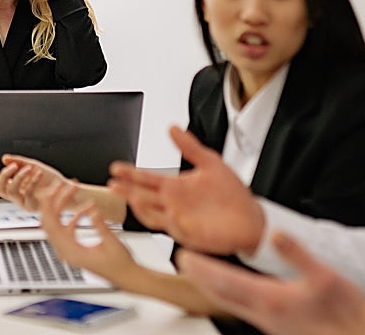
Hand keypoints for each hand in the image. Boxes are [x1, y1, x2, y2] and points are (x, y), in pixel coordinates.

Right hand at [0, 154, 68, 210]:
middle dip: (3, 175)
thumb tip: (4, 158)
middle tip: (13, 166)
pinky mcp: (33, 205)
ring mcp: (24, 202)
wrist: (66, 189)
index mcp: (15, 187)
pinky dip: (32, 180)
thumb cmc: (51, 179)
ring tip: (28, 168)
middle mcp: (17, 196)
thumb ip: (19, 162)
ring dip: (18, 177)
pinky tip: (38, 172)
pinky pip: (27, 192)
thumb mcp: (33, 166)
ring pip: (11, 191)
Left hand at [37, 181, 138, 284]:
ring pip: (57, 223)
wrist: (125, 276)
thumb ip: (100, 226)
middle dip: (54, 201)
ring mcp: (69, 250)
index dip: (48, 206)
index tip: (49, 191)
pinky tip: (86, 208)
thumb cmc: (120, 265)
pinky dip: (73, 215)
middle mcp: (66, 252)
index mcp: (72, 252)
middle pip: (50, 222)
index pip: (52, 225)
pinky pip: (66, 228)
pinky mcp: (74, 247)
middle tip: (60, 185)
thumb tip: (93, 211)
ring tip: (73, 190)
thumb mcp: (112, 242)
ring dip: (63, 206)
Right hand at [109, 126, 264, 254]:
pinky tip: (169, 214)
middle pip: (143, 197)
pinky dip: (171, 223)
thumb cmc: (231, 194)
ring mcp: (180, 221)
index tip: (116, 168)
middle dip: (127, 191)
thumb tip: (173, 128)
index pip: (147, 179)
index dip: (131, 173)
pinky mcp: (192, 235)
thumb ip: (189, 147)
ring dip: (142, 208)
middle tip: (113, 185)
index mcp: (175, 187)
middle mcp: (173, 204)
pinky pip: (177, 230)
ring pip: (153, 216)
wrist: (252, 218)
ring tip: (134, 198)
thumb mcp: (209, 162)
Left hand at [176, 233, 364, 334]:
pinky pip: (245, 310)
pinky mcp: (279, 328)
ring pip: (231, 304)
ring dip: (213, 288)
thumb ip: (298, 255)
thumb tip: (275, 234)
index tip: (184, 256)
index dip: (203, 268)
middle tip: (184, 262)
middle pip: (222, 295)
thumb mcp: (326, 277)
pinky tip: (235, 293)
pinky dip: (230, 297)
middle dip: (200, 278)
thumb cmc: (346, 315)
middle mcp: (265, 315)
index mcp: (271, 299)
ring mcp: (271, 324)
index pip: (226, 281)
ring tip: (200, 276)